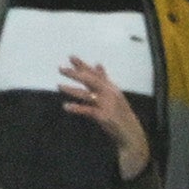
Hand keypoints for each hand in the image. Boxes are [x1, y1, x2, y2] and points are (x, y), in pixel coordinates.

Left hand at [59, 57, 148, 176]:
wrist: (130, 131)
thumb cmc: (119, 113)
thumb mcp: (113, 93)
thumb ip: (104, 79)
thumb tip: (97, 64)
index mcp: (110, 87)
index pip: (94, 73)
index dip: (82, 65)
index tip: (70, 57)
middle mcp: (109, 92)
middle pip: (90, 80)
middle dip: (75, 73)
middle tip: (60, 68)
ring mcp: (107, 104)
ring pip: (87, 94)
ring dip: (72, 90)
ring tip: (59, 86)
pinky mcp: (104, 116)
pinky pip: (88, 110)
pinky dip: (77, 108)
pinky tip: (66, 106)